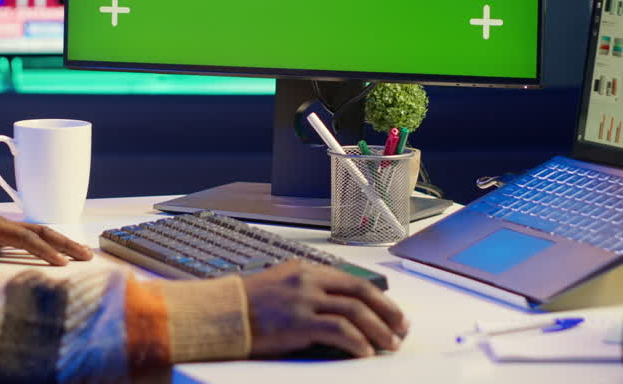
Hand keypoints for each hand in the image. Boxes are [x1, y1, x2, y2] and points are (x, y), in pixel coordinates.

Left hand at [0, 204, 93, 265]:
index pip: (27, 239)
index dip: (45, 251)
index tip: (63, 264)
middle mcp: (2, 222)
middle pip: (41, 230)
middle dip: (65, 243)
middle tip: (87, 255)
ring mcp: (2, 226)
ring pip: (38, 232)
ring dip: (59, 242)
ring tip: (81, 252)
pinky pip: (29, 238)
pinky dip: (47, 244)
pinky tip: (57, 251)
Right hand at [243, 260, 408, 357]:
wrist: (221, 314)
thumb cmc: (247, 306)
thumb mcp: (281, 287)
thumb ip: (308, 291)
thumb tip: (339, 307)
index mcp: (306, 271)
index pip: (352, 280)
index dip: (378, 298)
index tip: (393, 312)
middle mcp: (308, 281)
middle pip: (360, 292)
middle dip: (387, 311)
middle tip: (401, 328)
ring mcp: (303, 301)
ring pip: (354, 311)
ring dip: (377, 330)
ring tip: (390, 345)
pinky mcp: (297, 323)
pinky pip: (338, 330)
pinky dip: (356, 341)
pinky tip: (365, 352)